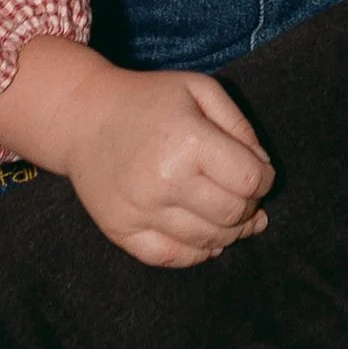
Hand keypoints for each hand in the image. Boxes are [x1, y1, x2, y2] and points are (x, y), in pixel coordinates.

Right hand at [0, 37, 272, 266]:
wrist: (83, 117)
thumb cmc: (149, 99)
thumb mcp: (200, 90)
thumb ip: (240, 127)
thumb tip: (264, 169)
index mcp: (188, 141)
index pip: (250, 180)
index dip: (265, 179)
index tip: (258, 173)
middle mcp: (164, 181)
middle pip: (233, 215)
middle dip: (250, 207)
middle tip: (244, 195)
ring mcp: (140, 211)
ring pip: (208, 242)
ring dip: (229, 232)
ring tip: (229, 215)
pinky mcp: (121, 231)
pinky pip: (172, 258)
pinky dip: (197, 253)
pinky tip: (206, 238)